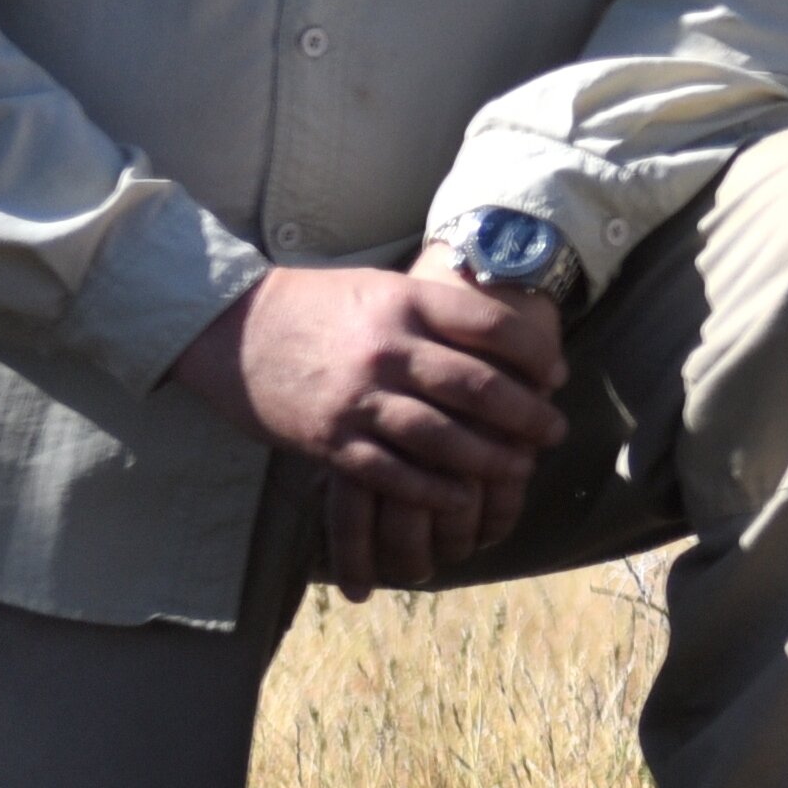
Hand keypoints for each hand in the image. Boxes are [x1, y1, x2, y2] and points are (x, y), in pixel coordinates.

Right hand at [169, 252, 569, 595]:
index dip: (536, 354)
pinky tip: (462, 498)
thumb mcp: (383, 289)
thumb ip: (439, 310)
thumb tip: (511, 338)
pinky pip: (395, 474)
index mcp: (405, 303)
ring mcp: (358, 398)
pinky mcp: (330, 440)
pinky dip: (434, 490)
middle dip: (528, 415)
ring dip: (492, 459)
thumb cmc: (318, 306)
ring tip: (520, 467)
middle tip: (554, 431)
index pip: (493, 328)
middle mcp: (387, 349)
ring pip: (444, 437)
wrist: (230, 327)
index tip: (556, 375)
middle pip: (479, 387)